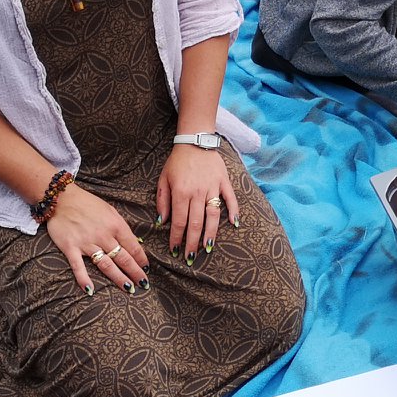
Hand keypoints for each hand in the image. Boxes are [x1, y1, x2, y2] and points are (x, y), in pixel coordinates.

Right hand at [46, 182, 148, 293]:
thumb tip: (136, 243)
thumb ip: (122, 227)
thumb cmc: (88, 204)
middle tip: (144, 284)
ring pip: (106, 264)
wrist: (62, 198)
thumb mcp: (110, 211)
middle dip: (135, 272)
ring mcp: (86, 242)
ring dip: (119, 278)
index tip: (147, 269)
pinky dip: (84, 279)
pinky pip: (78, 266)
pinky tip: (90, 290)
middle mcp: (103, 235)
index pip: (133, 246)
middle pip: (123, 258)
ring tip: (129, 289)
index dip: (141, 259)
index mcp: (115, 225)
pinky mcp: (70, 248)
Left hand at [157, 144, 239, 262]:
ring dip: (211, 233)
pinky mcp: (223, 182)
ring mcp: (212, 187)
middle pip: (196, 223)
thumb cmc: (177, 162)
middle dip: (192, 242)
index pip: (179, 221)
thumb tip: (162, 222)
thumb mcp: (163, 179)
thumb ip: (163, 201)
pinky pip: (230, 198)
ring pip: (213, 215)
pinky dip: (234, 211)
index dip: (177, 237)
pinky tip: (234, 224)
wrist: (194, 141)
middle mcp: (197, 192)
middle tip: (190, 256)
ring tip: (208, 247)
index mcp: (181, 192)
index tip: (175, 250)